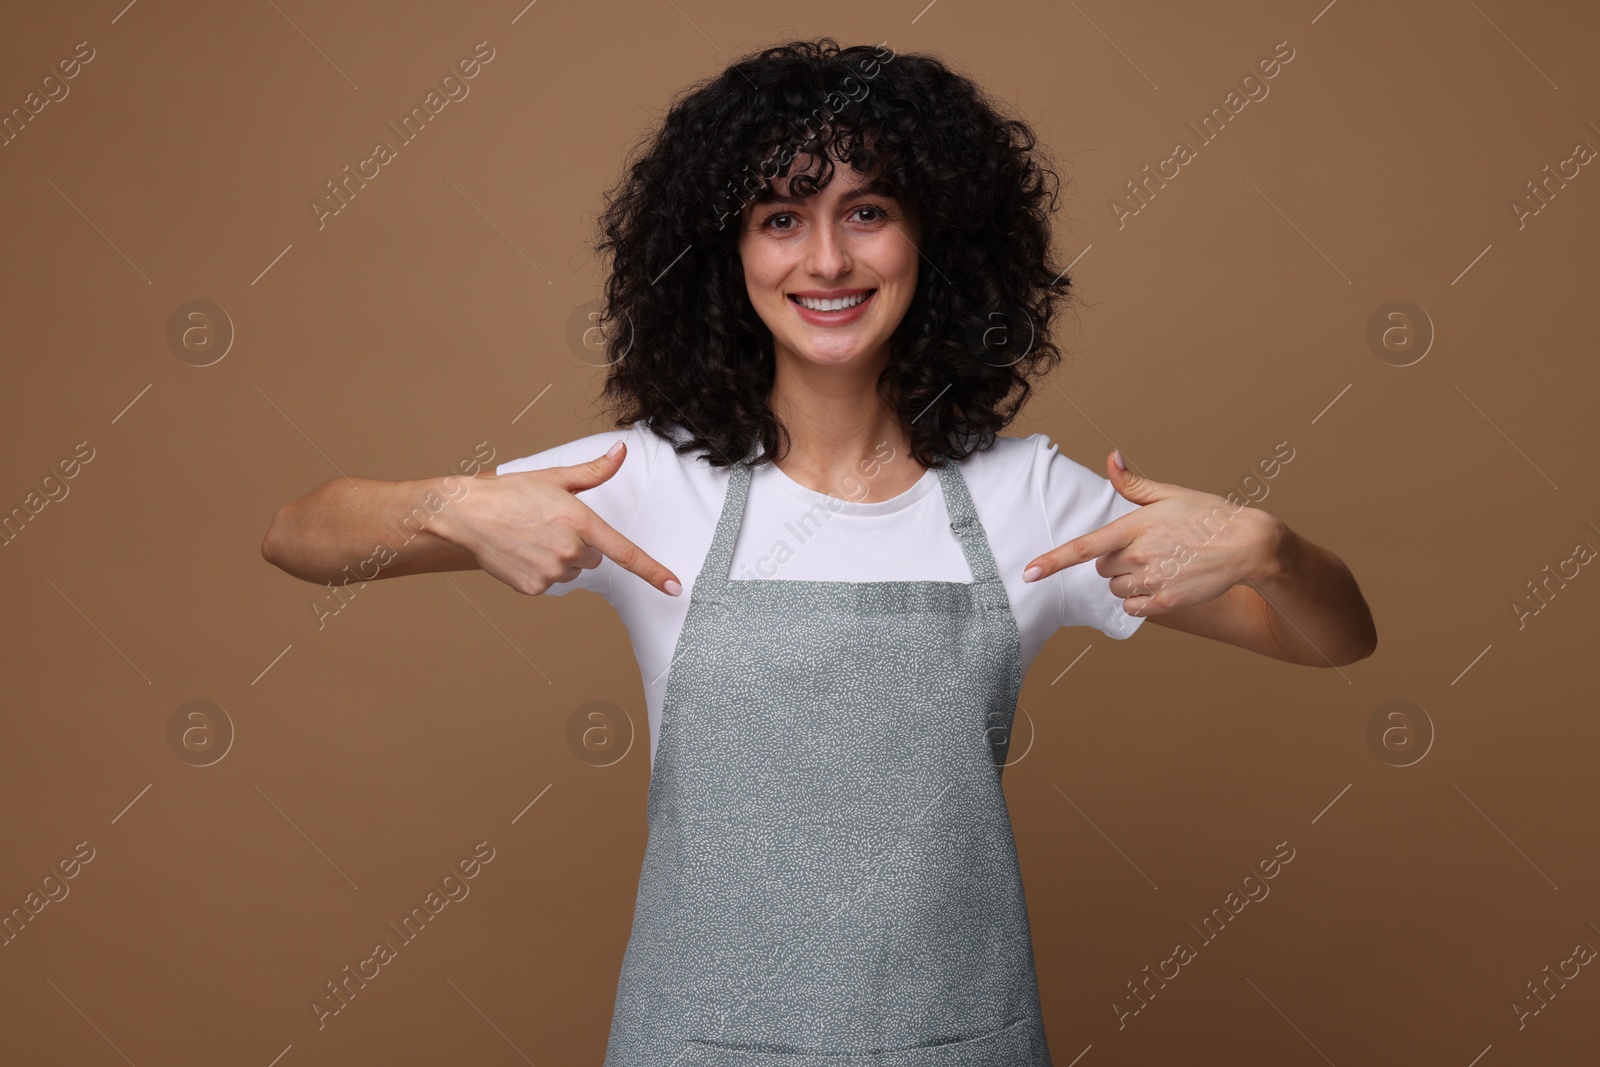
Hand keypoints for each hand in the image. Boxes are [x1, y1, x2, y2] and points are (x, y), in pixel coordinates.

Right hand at [436, 442, 681, 596]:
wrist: (466, 516)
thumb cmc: (510, 494)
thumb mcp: (555, 478)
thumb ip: (595, 470)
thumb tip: (622, 452)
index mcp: (580, 521)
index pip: (625, 552)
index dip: (653, 572)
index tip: (674, 587)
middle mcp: (569, 549)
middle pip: (594, 557)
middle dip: (578, 544)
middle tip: (549, 527)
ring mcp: (551, 571)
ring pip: (572, 570)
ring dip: (560, 558)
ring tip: (532, 538)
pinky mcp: (534, 588)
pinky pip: (551, 583)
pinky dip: (540, 571)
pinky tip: (522, 553)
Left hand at [1022, 450, 1283, 616]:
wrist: (1247, 544)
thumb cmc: (1208, 515)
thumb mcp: (1170, 494)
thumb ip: (1134, 484)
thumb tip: (1111, 459)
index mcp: (1134, 527)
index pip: (1084, 547)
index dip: (1053, 561)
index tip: (1028, 572)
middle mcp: (1139, 556)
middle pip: (1102, 568)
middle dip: (1116, 560)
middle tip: (1148, 548)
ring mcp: (1153, 581)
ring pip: (1116, 588)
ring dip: (1128, 580)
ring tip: (1161, 563)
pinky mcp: (1166, 602)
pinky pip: (1133, 607)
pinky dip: (1140, 599)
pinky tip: (1162, 583)